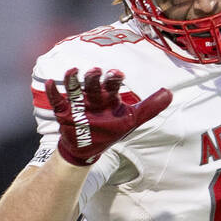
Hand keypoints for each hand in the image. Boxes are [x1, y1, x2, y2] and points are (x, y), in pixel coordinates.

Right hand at [44, 67, 171, 165]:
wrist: (88, 149)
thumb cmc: (110, 130)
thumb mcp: (132, 120)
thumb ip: (150, 108)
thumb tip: (170, 93)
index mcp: (109, 97)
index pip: (112, 84)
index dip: (114, 78)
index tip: (117, 73)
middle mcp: (93, 97)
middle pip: (93, 83)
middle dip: (93, 77)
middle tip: (95, 71)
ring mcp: (77, 104)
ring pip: (74, 88)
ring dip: (73, 79)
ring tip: (72, 71)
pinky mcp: (64, 112)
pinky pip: (57, 100)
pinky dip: (53, 91)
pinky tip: (50, 82)